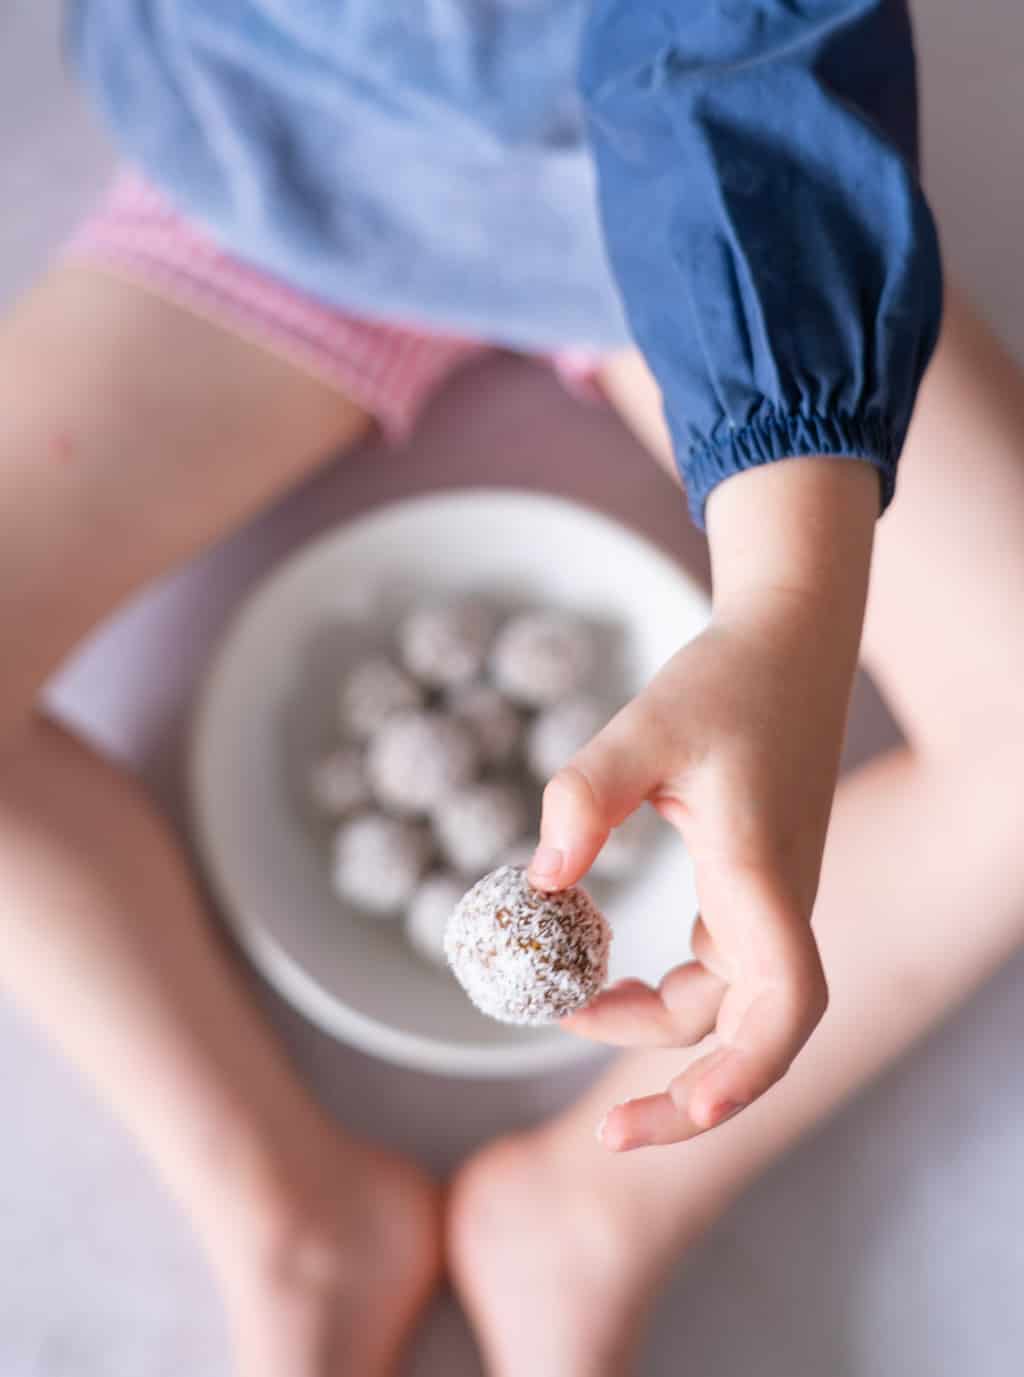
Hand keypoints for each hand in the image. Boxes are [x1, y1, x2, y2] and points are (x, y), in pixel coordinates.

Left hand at [528, 457, 877, 1147]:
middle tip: (604, 1131)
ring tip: (565, 1013)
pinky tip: (599, 972)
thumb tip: (538, 883)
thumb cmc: (727, 680)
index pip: (785, 1005)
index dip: (746, 1072)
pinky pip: (712, 971)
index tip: (691, 1111)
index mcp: (762, 876)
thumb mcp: (646, 725)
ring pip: (722, 1006)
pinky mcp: (750, 889)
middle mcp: (776, 905)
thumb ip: (587, 796)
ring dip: (652, 1029)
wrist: (787, 644)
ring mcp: (767, 903)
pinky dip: (658, 990)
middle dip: (682, 1094)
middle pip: (747, 1034)